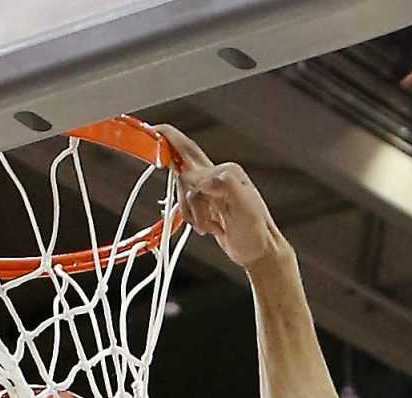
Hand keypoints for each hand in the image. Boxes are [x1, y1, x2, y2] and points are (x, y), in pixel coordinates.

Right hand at [156, 126, 286, 270]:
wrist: (258, 252)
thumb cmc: (256, 232)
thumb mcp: (246, 208)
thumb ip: (226, 186)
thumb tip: (204, 180)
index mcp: (227, 173)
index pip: (193, 166)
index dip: (176, 163)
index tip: (156, 133)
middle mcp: (217, 176)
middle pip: (185, 156)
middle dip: (169, 145)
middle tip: (154, 130)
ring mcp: (210, 189)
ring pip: (182, 190)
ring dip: (189, 211)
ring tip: (209, 227)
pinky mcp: (206, 204)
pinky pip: (185, 205)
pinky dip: (190, 218)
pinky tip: (207, 227)